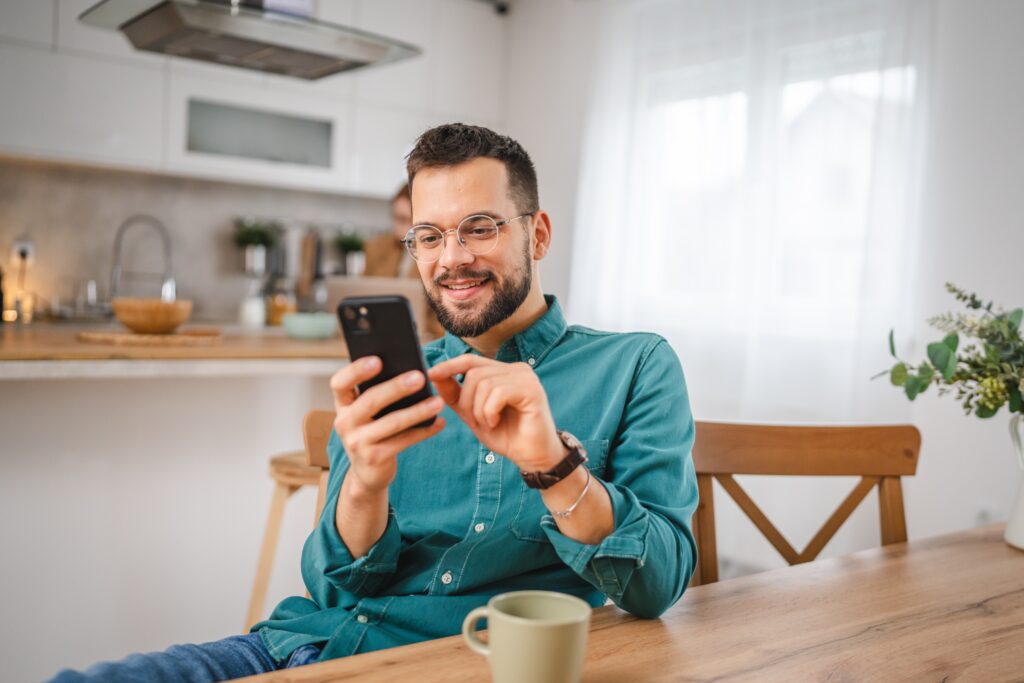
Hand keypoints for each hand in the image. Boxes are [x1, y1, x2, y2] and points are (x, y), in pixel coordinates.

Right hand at [330, 356, 445, 495]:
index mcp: (343, 404)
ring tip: (438, 402)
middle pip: (371, 400)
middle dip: (397, 387)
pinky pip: (403, 441)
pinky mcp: (373, 458)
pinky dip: (423, 431)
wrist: (368, 472)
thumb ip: (379, 393)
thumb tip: (410, 370)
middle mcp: (345, 422)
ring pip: (391, 422)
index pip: (340, 383)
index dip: (356, 371)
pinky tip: (439, 422)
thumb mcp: (368, 413)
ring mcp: (357, 442)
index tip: (377, 360)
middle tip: (420, 377)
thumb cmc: (374, 430)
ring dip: (418, 411)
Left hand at [428, 355, 565, 471]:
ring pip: (483, 383)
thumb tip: (434, 375)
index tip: (430, 374)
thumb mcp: (473, 414)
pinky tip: (496, 422)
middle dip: (466, 400)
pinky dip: (489, 411)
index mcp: (504, 371)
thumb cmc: (506, 435)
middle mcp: (516, 369)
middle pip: (473, 373)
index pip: (471, 360)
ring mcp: (526, 377)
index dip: (450, 366)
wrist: (532, 457)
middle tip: (475, 421)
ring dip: (478, 410)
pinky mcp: (532, 389)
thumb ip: (456, 395)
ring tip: (488, 423)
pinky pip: (497, 393)